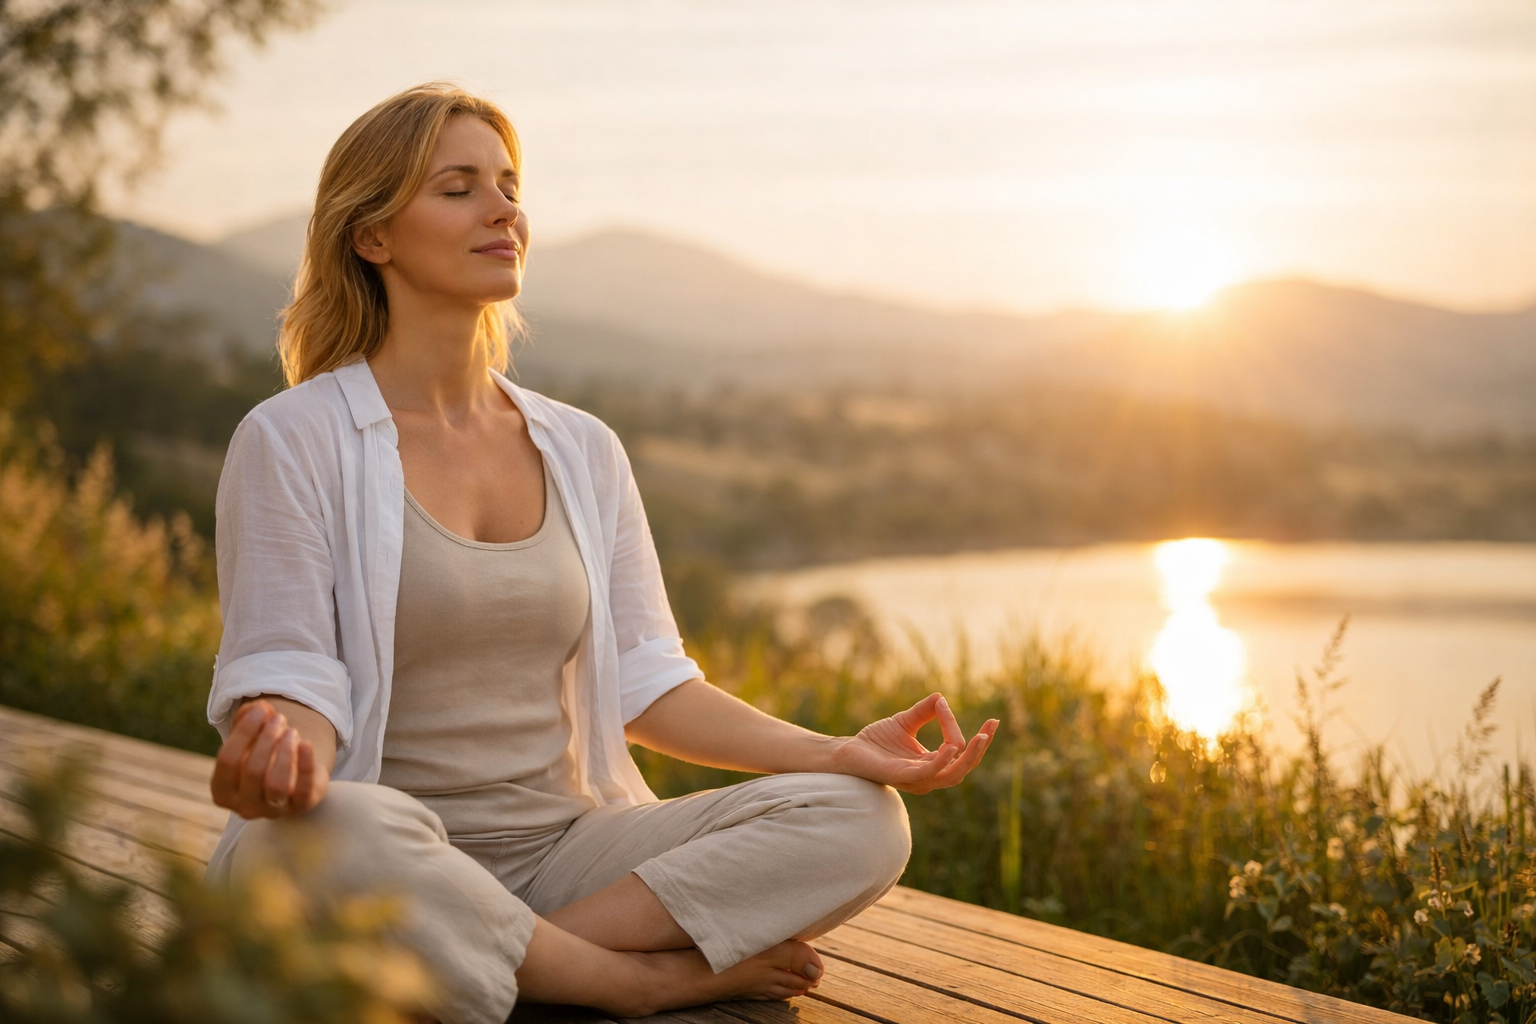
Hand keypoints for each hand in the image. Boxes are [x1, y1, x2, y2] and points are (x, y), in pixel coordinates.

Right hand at [210, 699, 329, 819]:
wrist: (292, 776)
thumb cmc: (263, 753)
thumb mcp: (250, 735)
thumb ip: (248, 717)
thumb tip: (259, 709)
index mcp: (222, 791)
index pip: (227, 761)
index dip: (244, 731)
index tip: (261, 710)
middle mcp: (244, 807)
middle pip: (252, 771)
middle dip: (267, 739)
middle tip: (280, 719)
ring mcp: (272, 811)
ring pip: (276, 785)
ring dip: (284, 753)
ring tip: (292, 732)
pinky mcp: (300, 807)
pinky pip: (304, 789)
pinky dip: (305, 765)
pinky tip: (306, 744)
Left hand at [831, 693, 998, 794]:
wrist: (848, 751)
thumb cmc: (876, 741)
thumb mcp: (905, 721)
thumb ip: (924, 711)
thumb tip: (941, 697)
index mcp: (932, 764)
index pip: (961, 754)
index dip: (974, 736)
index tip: (978, 716)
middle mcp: (928, 776)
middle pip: (963, 768)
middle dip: (980, 749)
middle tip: (991, 728)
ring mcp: (916, 780)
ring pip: (952, 775)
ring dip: (968, 757)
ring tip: (980, 737)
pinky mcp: (902, 778)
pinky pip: (928, 774)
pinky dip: (942, 761)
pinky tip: (951, 746)